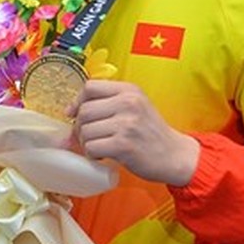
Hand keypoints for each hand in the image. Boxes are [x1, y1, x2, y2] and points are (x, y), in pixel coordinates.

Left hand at [71, 79, 200, 185]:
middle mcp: (128, 103)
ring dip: (86, 143)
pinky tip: (103, 156)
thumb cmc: (150, 132)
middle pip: (84, 110)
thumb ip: (107, 103)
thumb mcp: (134, 107)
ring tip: (100, 147)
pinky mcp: (124, 145)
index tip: (74, 114)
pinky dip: (92, 154)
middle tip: (90, 137)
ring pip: (85, 130)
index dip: (77, 101)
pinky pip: (91, 147)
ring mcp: (126, 124)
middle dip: (80, 127)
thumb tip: (68, 112)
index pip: (90, 87)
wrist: (176, 155)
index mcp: (129, 90)